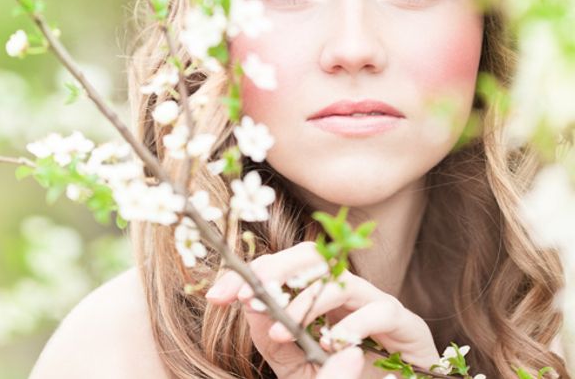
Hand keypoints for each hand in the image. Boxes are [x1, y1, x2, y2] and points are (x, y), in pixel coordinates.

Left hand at [204, 242, 437, 378]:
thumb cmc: (338, 378)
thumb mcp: (294, 363)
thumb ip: (271, 339)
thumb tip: (248, 306)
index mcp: (317, 293)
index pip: (280, 268)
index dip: (248, 275)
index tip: (217, 296)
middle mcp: (346, 291)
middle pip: (312, 256)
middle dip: (275, 271)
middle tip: (248, 297)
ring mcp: (376, 304)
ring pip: (342, 281)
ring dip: (306, 303)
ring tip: (284, 330)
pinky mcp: (406, 326)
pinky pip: (381, 311)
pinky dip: (353, 326)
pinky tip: (333, 345)